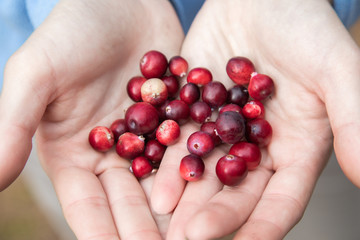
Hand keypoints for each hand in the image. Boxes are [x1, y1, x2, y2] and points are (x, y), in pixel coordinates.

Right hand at [0, 0, 182, 238]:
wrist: (120, 1)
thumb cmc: (72, 31)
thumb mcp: (36, 74)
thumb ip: (13, 125)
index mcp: (75, 153)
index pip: (87, 205)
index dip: (102, 232)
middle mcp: (113, 153)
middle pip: (130, 202)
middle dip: (146, 231)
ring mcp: (149, 139)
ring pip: (163, 184)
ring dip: (179, 212)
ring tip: (197, 234)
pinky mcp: (178, 121)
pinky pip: (190, 151)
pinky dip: (201, 172)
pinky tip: (218, 193)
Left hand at [151, 0, 359, 238]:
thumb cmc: (305, 25)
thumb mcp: (335, 68)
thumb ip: (353, 120)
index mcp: (294, 147)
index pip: (281, 199)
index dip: (264, 225)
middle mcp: (256, 146)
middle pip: (235, 191)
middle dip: (213, 215)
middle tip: (185, 237)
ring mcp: (222, 129)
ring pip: (202, 170)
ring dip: (183, 194)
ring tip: (161, 214)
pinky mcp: (193, 108)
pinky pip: (178, 137)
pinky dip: (165, 157)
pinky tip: (150, 177)